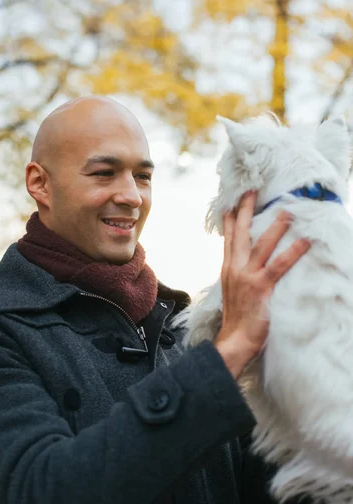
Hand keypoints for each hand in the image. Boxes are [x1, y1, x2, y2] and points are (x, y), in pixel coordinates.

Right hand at [214, 191, 309, 377]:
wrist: (233, 341)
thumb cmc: (236, 320)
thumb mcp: (231, 292)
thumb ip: (237, 275)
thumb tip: (245, 265)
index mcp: (228, 269)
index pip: (228, 238)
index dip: (230, 219)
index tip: (232, 202)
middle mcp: (234, 269)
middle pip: (240, 234)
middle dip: (245, 211)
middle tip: (251, 191)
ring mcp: (247, 277)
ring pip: (261, 245)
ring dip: (274, 227)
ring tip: (286, 211)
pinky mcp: (261, 287)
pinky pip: (278, 266)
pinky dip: (292, 252)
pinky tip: (304, 242)